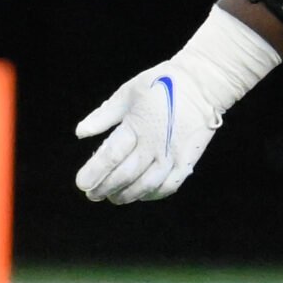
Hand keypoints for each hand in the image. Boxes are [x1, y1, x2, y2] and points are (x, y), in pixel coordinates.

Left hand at [74, 8, 279, 204]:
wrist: (202, 84)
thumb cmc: (160, 84)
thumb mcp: (127, 93)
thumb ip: (103, 115)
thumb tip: (80, 133)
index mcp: (137, 125)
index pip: (111, 155)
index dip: (95, 172)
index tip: (81, 184)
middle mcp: (155, 144)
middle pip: (126, 175)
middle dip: (106, 188)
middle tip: (92, 194)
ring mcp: (173, 155)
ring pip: (146, 185)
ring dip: (127, 195)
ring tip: (114, 198)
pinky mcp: (188, 161)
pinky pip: (169, 186)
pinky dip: (154, 195)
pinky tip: (142, 195)